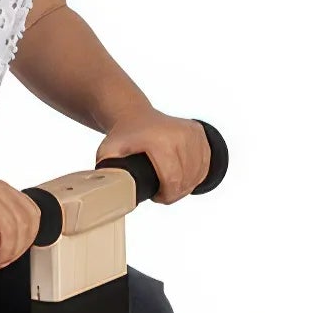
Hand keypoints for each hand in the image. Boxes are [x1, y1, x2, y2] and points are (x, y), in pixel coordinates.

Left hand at [96, 109, 211, 204]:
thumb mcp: (108, 153)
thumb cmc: (122, 137)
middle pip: (186, 178)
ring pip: (198, 172)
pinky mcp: (199, 131)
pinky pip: (205, 162)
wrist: (134, 115)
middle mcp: (179, 134)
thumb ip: (108, 173)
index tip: (157, 197)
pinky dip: (197, 174)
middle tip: (163, 194)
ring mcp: (191, 131)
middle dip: (175, 193)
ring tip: (172, 186)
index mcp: (159, 141)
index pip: (172, 179)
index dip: (166, 196)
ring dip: (187, 185)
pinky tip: (184, 177)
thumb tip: (111, 194)